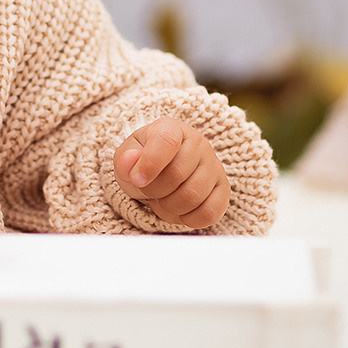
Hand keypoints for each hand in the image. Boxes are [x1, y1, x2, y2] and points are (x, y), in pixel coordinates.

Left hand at [112, 117, 229, 228]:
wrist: (163, 169)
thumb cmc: (144, 161)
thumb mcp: (127, 157)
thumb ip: (125, 159)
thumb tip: (130, 161)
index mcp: (171, 129)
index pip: (166, 141)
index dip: (149, 164)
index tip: (137, 179)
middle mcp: (198, 143)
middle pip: (176, 175)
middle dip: (154, 190)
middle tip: (148, 190)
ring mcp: (214, 166)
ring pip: (192, 197)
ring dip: (169, 207)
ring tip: (162, 199)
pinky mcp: (223, 189)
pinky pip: (209, 213)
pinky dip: (188, 219)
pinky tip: (178, 210)